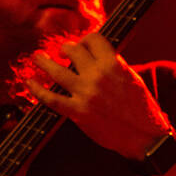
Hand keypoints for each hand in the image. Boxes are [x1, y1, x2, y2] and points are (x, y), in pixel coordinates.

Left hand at [24, 31, 169, 160]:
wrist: (144, 137)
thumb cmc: (141, 109)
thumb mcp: (131, 79)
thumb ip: (114, 65)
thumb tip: (97, 57)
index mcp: (114, 65)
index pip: (93, 39)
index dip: (85, 39)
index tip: (82, 43)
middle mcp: (98, 75)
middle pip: (73, 50)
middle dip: (66, 48)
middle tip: (62, 52)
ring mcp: (86, 94)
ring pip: (56, 71)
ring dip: (43, 62)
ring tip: (37, 58)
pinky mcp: (77, 112)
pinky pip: (51, 98)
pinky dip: (37, 90)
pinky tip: (30, 83)